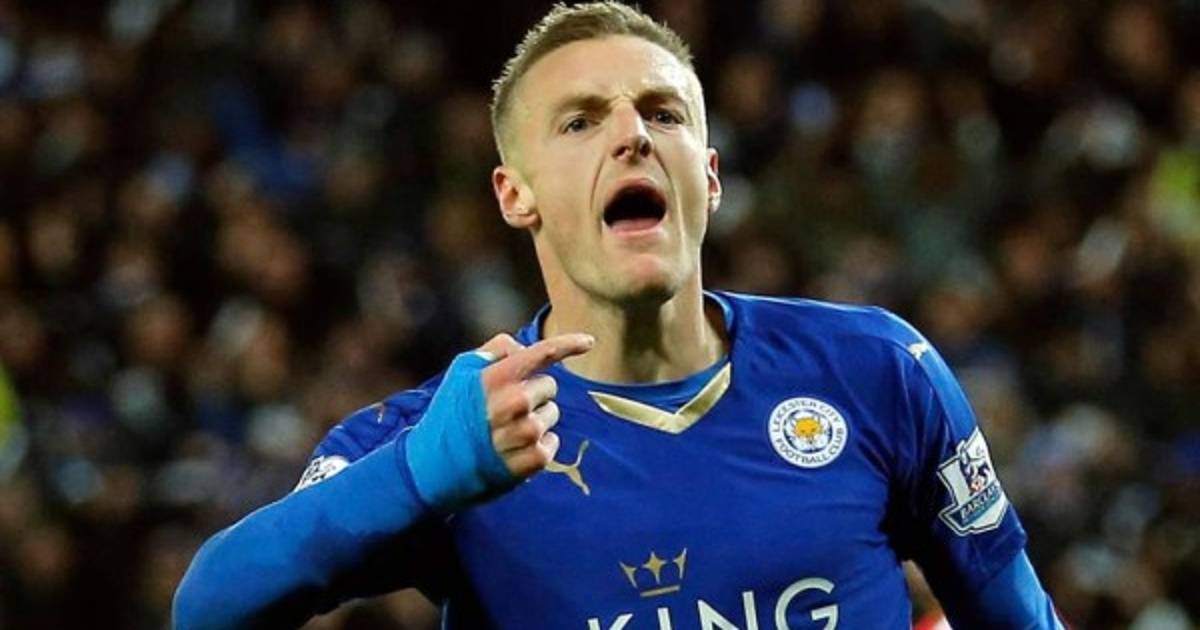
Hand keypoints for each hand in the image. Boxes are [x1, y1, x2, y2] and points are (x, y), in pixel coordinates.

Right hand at [403, 331, 592, 510]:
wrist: (434, 468)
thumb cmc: (449, 414)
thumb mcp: (460, 372)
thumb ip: (495, 350)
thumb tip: (524, 348)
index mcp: (496, 378)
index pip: (542, 353)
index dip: (569, 344)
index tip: (589, 341)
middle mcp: (514, 403)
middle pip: (549, 386)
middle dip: (533, 393)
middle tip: (506, 408)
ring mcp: (526, 433)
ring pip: (553, 414)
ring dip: (536, 419)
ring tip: (506, 431)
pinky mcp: (534, 459)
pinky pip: (553, 441)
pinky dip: (538, 445)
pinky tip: (514, 450)